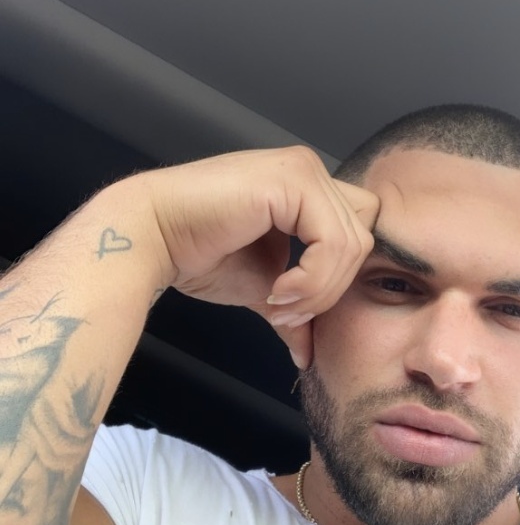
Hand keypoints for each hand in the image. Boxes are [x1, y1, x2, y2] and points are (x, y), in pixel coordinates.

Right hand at [137, 146, 379, 368]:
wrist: (151, 237)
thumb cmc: (196, 253)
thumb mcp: (260, 286)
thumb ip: (293, 308)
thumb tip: (307, 353)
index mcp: (306, 190)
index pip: (358, 235)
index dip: (337, 278)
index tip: (295, 309)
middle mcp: (309, 172)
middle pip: (363, 240)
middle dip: (331, 289)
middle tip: (287, 313)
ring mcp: (302, 171)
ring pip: (353, 244)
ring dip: (318, 289)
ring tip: (277, 304)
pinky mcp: (292, 180)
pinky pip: (332, 242)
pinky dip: (311, 278)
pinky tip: (276, 289)